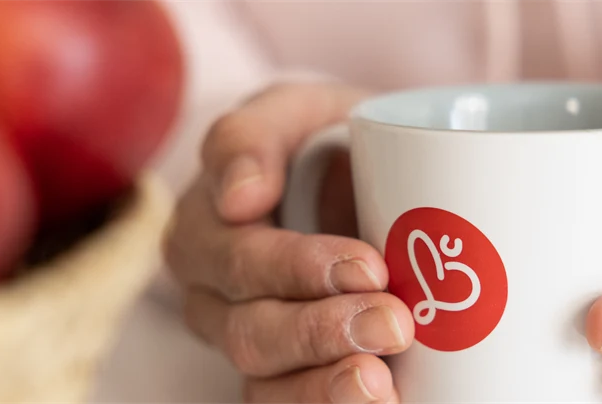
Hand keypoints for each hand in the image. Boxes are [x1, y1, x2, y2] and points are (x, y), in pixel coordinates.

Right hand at [164, 82, 408, 402]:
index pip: (236, 254)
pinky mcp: (283, 377)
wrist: (374, 181)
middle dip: (322, 330)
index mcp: (206, 224)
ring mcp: (247, 342)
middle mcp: (214, 293)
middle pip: (249, 328)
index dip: (297, 267)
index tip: (369, 266)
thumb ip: (254, 134)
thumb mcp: (295, 111)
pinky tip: (382, 402)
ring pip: (263, 380)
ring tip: (380, 383)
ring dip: (323, 386)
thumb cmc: (327, 143)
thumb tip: (238, 197)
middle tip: (395, 323)